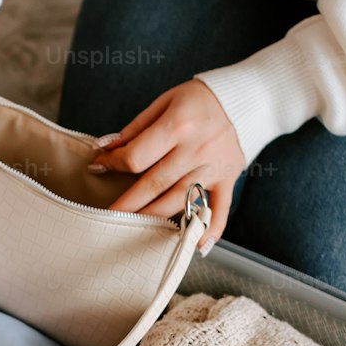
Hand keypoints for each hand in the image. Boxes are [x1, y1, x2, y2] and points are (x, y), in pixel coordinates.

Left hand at [89, 79, 245, 249]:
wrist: (248, 99)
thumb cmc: (199, 100)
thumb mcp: (165, 102)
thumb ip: (136, 128)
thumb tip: (104, 148)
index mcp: (177, 126)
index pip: (137, 156)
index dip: (113, 163)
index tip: (97, 167)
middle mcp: (196, 150)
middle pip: (154, 184)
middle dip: (126, 203)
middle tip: (104, 217)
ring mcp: (213, 168)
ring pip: (179, 201)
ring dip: (153, 219)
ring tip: (131, 230)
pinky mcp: (228, 179)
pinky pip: (220, 209)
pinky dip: (210, 229)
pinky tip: (197, 246)